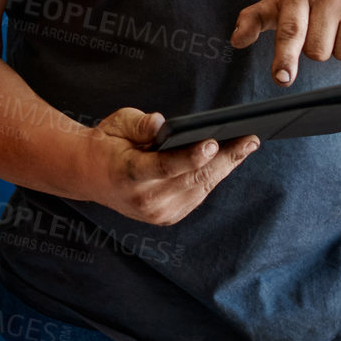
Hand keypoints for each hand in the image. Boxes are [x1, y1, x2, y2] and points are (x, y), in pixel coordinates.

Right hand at [81, 108, 257, 225]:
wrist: (90, 176)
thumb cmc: (107, 143)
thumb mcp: (117, 123)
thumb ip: (140, 124)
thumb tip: (162, 124)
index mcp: (129, 175)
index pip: (165, 167)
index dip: (190, 157)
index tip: (212, 143)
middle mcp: (145, 200)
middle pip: (192, 179)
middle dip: (225, 158)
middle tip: (250, 139)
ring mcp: (158, 213)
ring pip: (201, 188)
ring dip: (226, 166)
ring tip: (247, 144)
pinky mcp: (168, 217)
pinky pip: (198, 194)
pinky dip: (214, 176)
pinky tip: (229, 158)